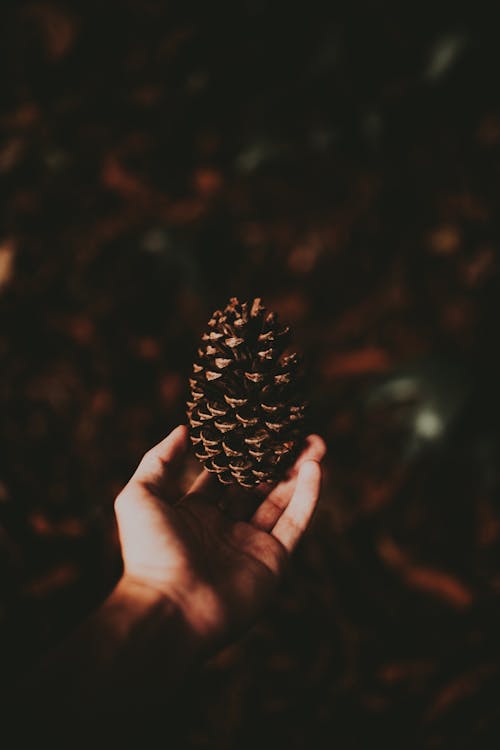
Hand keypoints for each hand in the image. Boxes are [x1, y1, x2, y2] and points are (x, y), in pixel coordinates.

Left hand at [114, 425, 325, 650]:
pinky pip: (294, 523)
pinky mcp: (273, 561)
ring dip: (299, 471)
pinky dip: (307, 497)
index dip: (239, 452)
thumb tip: (183, 429)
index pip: (223, 477)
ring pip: (281, 500)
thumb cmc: (149, 553)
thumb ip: (159, 460)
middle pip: (257, 485)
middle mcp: (225, 529)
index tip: (254, 427)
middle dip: (275, 460)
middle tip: (293, 432)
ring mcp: (251, 545)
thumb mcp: (140, 496)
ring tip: (316, 442)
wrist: (170, 609)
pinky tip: (315, 468)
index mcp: (194, 514)